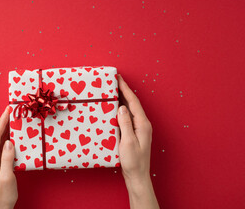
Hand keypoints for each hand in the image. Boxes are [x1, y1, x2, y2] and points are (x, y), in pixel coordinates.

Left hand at [0, 106, 17, 208]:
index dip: (1, 122)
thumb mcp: (7, 177)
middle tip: (12, 109)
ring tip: (14, 117)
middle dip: (3, 121)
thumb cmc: (4, 194)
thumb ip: (7, 158)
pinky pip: (1, 145)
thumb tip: (9, 142)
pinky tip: (14, 133)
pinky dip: (7, 136)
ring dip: (5, 128)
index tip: (8, 110)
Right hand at [117, 74, 158, 208]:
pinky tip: (114, 108)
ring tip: (112, 90)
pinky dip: (120, 109)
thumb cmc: (133, 161)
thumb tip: (121, 107)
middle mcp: (142, 124)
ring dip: (122, 99)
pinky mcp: (134, 133)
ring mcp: (139, 128)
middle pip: (132, 103)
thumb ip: (125, 124)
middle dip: (124, 90)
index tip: (118, 78)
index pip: (133, 102)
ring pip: (130, 109)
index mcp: (142, 124)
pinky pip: (127, 117)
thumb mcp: (128, 142)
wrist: (137, 176)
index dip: (126, 88)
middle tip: (113, 81)